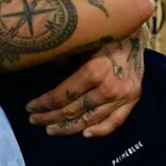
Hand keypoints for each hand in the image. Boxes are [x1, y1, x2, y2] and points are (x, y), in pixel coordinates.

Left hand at [25, 30, 145, 137]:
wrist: (135, 30)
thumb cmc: (103, 33)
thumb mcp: (81, 41)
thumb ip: (64, 56)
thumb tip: (49, 69)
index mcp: (94, 71)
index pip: (63, 96)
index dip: (44, 104)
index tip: (29, 107)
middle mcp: (109, 87)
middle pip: (73, 110)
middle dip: (50, 117)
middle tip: (33, 120)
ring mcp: (123, 96)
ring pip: (91, 120)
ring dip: (69, 128)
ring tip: (51, 130)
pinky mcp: (134, 99)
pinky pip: (116, 122)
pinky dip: (100, 131)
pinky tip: (85, 135)